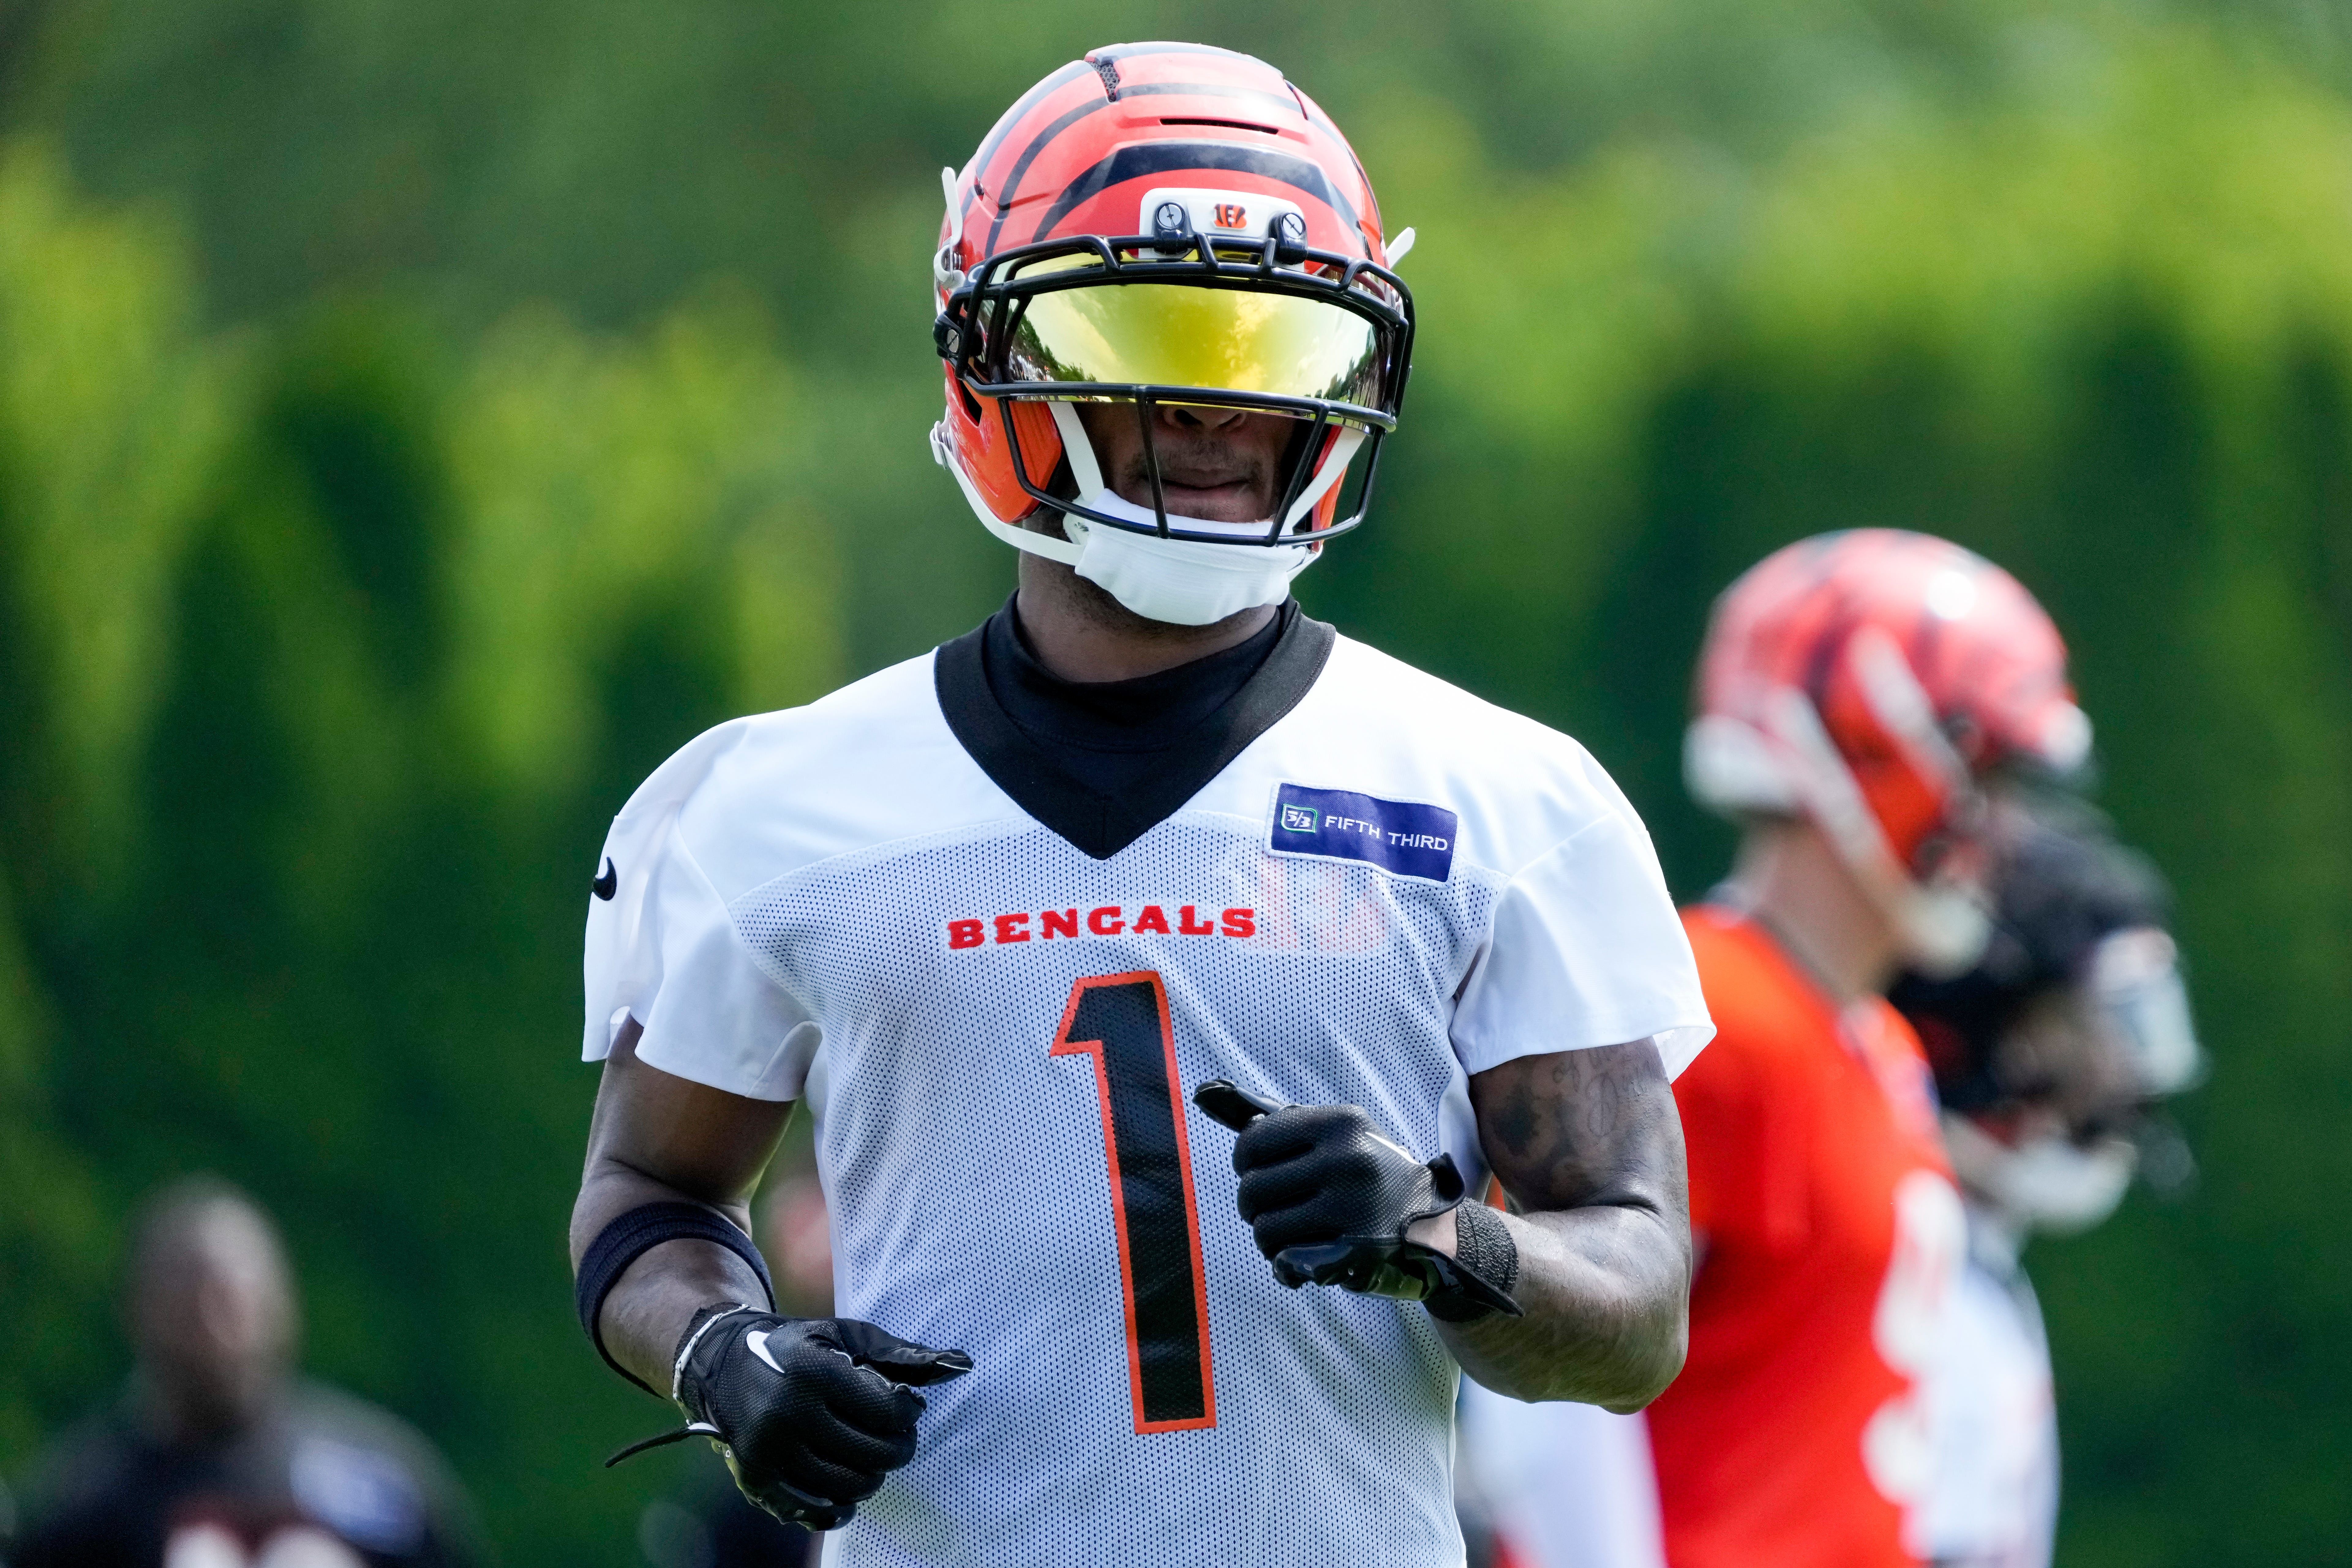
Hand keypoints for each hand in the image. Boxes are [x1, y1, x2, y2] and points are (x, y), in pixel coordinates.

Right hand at [676, 1308, 972, 1529]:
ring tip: (868, 1453)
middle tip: (894, 1434)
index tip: (905, 1406)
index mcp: (815, 1372)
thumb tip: (962, 1365)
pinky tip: (846, 1486)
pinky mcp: (756, 1478)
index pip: (889, 1411)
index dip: (909, 1412)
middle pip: (874, 1454)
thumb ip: (904, 1356)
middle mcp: (789, 1413)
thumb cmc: (802, 1348)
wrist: (725, 1364)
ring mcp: (770, 1451)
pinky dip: (841, 1507)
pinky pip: (815, 1512)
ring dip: (873, 1476)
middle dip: (898, 1446)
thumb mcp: (848, 1337)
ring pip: (850, 1487)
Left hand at [1195, 1082, 1518, 1316]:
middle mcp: (1348, 1160)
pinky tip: (1302, 1259)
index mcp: (1340, 1122)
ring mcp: (1354, 1208)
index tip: (1261, 1171)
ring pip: (1264, 1230)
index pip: (1251, 1142)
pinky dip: (1285, 1266)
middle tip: (1279, 1208)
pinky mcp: (1357, 1253)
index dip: (1246, 1163)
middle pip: (1252, 1190)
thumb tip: (1202, 1092)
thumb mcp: (1331, 1133)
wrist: (1434, 1224)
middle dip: (1256, 1205)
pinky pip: (1286, 1262)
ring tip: (1294, 1232)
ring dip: (1269, 1238)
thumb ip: (1269, 1118)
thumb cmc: (1368, 1171)